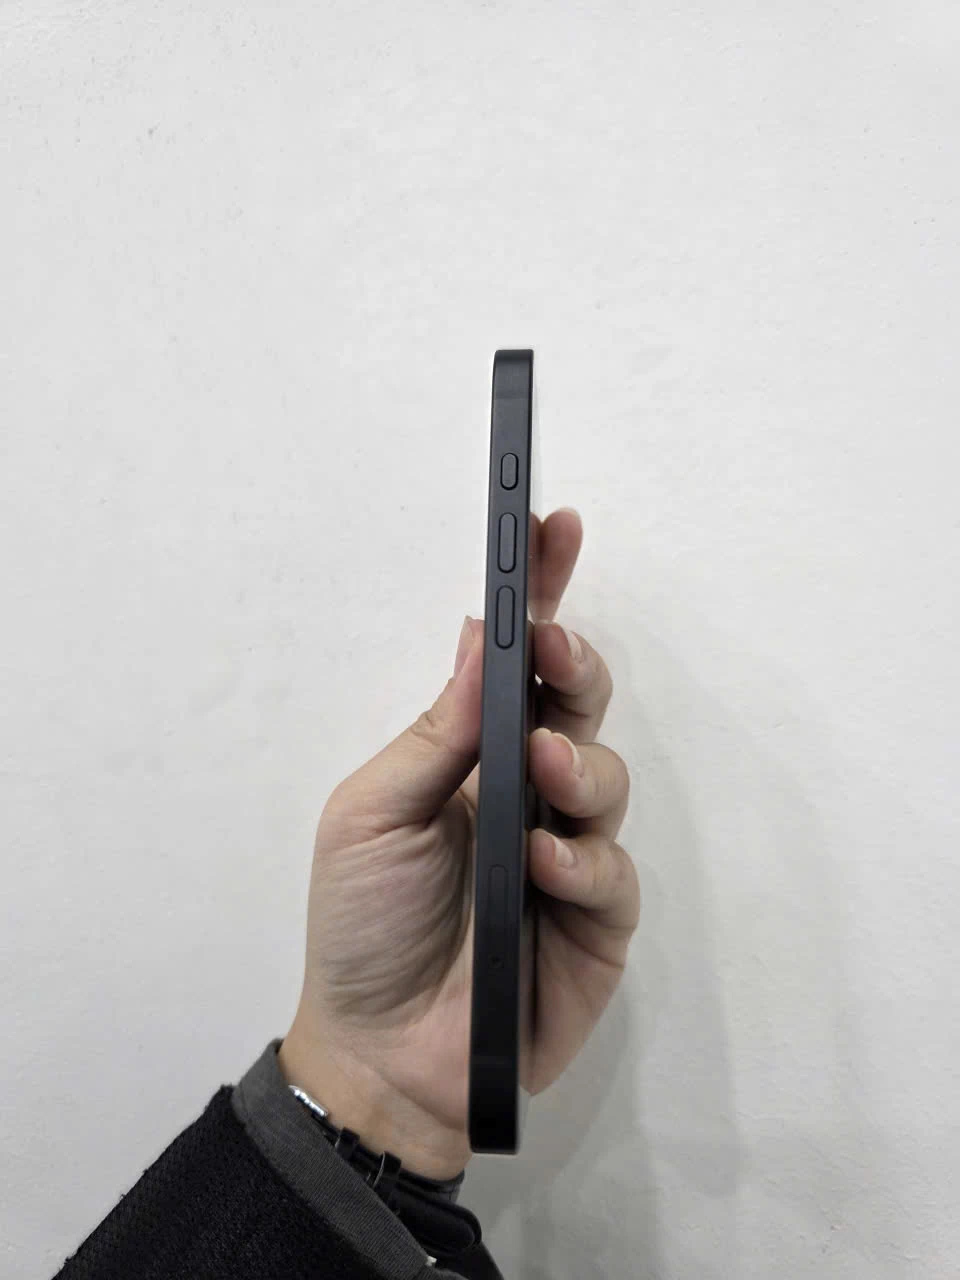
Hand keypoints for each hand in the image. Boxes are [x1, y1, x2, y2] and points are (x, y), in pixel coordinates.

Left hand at [279, 509, 638, 1177]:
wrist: (379, 1051)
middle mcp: (527, 792)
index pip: (516, 666)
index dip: (540, 596)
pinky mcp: (599, 918)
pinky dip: (581, 858)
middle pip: (580, 703)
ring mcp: (568, 853)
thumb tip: (478, 635)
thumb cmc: (363, 926)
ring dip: (580, 760)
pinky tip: (542, 865)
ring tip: (542, 768)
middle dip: (576, 663)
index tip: (550, 526)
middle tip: (555, 648)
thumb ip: (435, 733)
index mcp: (469, 758)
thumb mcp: (372, 814)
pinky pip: (612, 870)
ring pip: (608, 775)